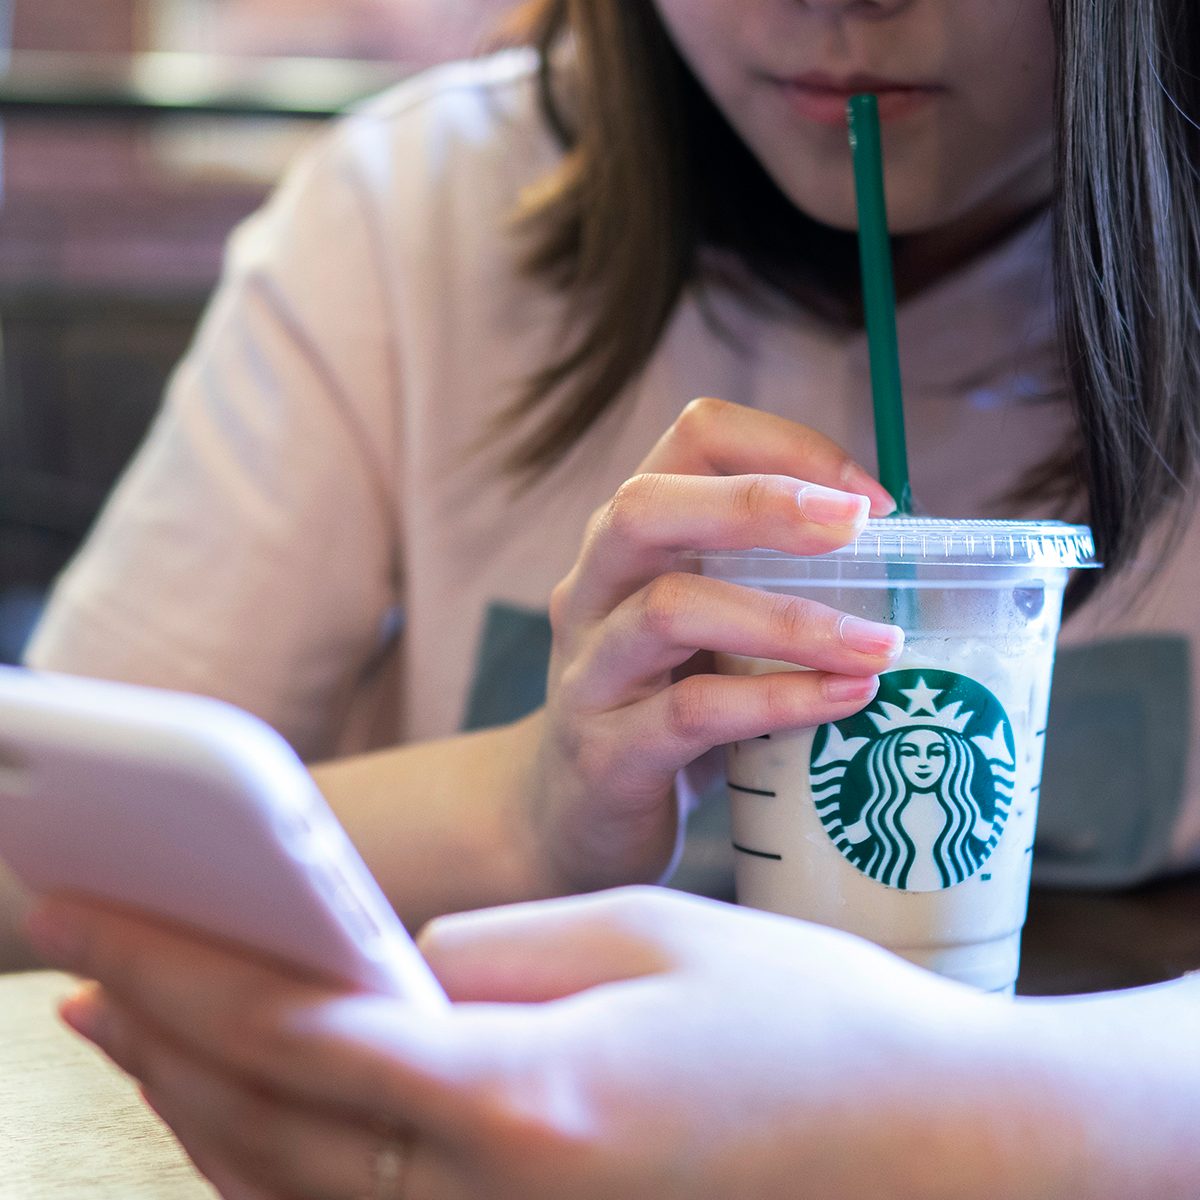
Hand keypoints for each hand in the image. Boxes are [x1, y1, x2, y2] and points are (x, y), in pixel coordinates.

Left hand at [27, 890, 1011, 1199]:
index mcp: (525, 1099)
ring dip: (189, 1094)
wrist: (923, 1146)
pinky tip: (241, 1105)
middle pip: (260, 1116)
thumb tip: (391, 963)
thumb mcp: (642, 937)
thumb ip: (490, 955)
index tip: (78, 902)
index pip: (291, 1024)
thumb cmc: (803, 1020)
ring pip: (286, 1182)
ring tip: (124, 1013)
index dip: (167, 957)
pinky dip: (268, 1153)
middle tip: (71, 944)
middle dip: (149, 1023)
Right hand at [525, 397, 901, 892]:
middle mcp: (591, 590)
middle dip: (758, 503)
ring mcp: (589, 671)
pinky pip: (691, 712)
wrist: (570, 821)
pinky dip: (780, 700)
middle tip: (856, 526)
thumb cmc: (661, 710)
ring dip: (789, 620)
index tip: (867, 500)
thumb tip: (901, 564)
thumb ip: (765, 588)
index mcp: (629, 543)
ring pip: (671, 610)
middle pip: (645, 506)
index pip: (691, 440)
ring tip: (877, 645)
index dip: (784, 446)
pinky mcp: (604, 752)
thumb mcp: (707, 633)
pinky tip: (846, 699)